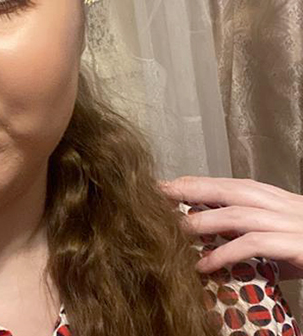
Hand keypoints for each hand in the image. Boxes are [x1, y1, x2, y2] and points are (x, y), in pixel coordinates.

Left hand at [158, 175, 302, 279]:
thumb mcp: (284, 240)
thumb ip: (253, 239)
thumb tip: (215, 246)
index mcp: (280, 202)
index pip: (233, 185)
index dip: (199, 184)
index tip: (168, 186)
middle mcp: (285, 207)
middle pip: (230, 191)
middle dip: (191, 190)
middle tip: (159, 194)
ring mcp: (292, 224)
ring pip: (237, 215)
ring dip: (201, 222)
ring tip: (173, 232)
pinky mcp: (299, 246)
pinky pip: (254, 244)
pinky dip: (225, 253)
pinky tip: (205, 265)